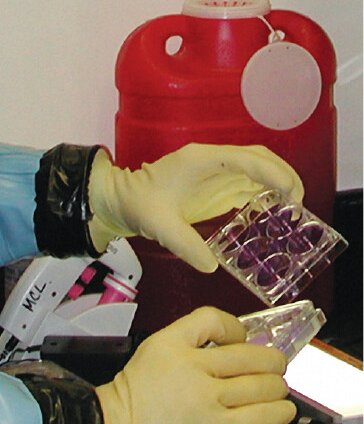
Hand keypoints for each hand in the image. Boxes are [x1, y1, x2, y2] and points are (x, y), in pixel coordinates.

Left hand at [88, 143, 302, 271]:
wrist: (123, 198)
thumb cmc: (139, 203)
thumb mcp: (159, 225)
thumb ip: (184, 244)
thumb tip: (211, 265)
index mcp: (201, 160)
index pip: (245, 158)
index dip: (271, 172)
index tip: (290, 192)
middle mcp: (213, 161)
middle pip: (259, 158)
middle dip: (284, 175)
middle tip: (300, 205)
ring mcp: (216, 171)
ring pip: (258, 169)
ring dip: (279, 185)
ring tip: (295, 213)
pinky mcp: (217, 185)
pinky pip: (249, 184)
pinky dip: (267, 195)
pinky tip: (276, 216)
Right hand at [96, 307, 294, 423]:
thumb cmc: (132, 398)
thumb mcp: (153, 352)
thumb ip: (187, 345)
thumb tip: (230, 348)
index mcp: (170, 342)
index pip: (213, 320)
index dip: (236, 328)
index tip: (242, 336)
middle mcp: (191, 367)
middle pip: (247, 356)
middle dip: (270, 360)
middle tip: (276, 363)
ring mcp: (206, 399)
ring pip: (260, 386)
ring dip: (277, 385)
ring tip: (279, 386)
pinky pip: (259, 418)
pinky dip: (278, 412)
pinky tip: (284, 409)